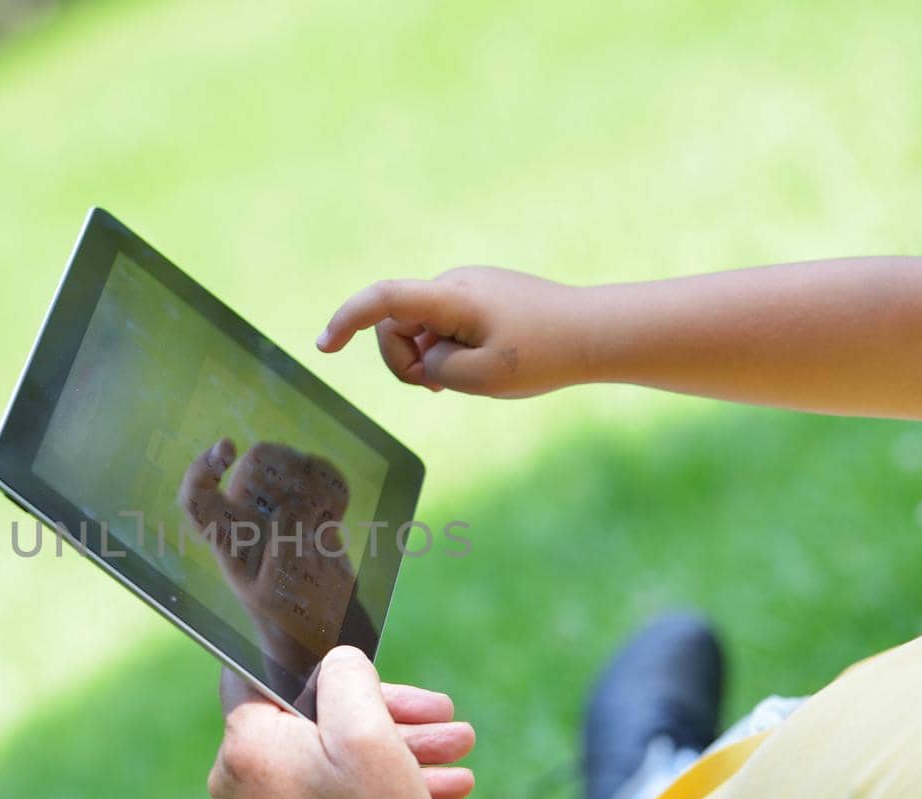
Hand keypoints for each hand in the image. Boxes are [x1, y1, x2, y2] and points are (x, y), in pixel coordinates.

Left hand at [179, 439, 357, 670]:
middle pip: (257, 463)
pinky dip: (335, 489)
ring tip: (325, 518)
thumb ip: (281, 549)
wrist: (322, 621)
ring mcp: (279, 503)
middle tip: (309, 511)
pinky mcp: (310, 501)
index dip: (202, 469)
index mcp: (227, 538)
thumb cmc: (290, 614)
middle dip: (285, 476)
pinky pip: (323, 472)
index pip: (198, 498)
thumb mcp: (278, 592)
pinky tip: (336, 515)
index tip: (227, 447)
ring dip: (314, 482)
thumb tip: (295, 507)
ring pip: (290, 461)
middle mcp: (247, 513)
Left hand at [207, 649, 474, 798]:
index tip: (363, 667)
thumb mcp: (368, 732)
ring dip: (396, 750)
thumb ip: (347, 676)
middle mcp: (239, 780)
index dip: (320, 664)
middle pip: (312, 719)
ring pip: (330, 759)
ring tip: (459, 751)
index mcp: (246, 745)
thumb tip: (335, 661)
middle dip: (386, 714)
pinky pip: (329, 795)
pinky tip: (440, 787)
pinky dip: (376, 786)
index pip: (264, 673)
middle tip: (443, 715)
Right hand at [315, 266, 588, 396]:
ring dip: (429, 359)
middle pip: (398, 324)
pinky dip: (447, 350)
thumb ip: (433, 370)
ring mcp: (469, 286)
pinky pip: (445, 325)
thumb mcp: (479, 379)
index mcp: (453, 299)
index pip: (384, 301)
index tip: (324, 347)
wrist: (598, 332)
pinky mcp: (483, 295)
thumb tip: (424, 355)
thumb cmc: (544, 356)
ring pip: (421, 328)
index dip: (347, 320)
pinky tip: (478, 366)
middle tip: (437, 391)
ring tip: (466, 380)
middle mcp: (456, 283)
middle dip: (405, 361)